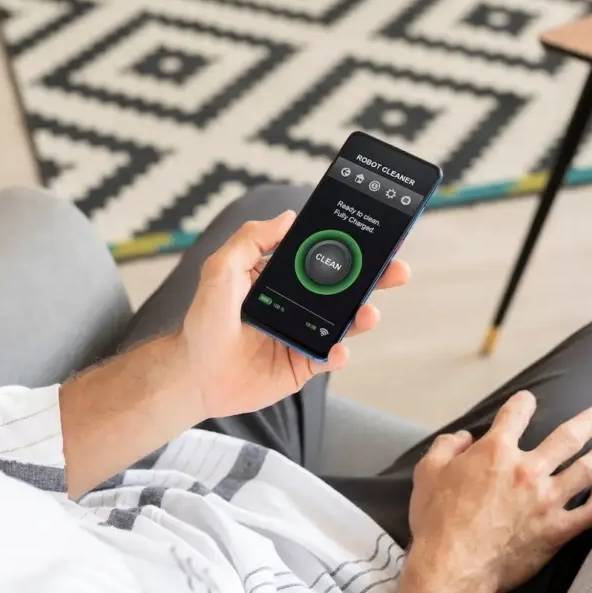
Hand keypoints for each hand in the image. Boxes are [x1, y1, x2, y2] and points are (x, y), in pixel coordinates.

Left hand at [181, 211, 409, 419]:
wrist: (194, 375)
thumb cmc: (204, 322)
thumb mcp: (220, 270)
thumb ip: (251, 240)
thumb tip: (288, 217)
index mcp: (283, 276)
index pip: (323, 256)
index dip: (350, 245)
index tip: (375, 234)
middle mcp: (300, 303)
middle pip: (346, 287)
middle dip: (375, 278)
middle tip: (398, 270)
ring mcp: (304, 333)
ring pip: (345, 322)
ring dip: (363, 316)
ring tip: (369, 314)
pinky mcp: (303, 364)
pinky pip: (330, 357)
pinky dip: (339, 353)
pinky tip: (338, 349)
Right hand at [408, 391, 591, 592]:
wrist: (453, 564)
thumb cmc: (437, 519)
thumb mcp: (427, 472)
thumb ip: (447, 447)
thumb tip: (462, 438)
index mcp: (495, 451)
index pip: (515, 414)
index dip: (523, 403)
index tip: (528, 400)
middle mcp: (526, 470)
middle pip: (567, 438)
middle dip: (587, 422)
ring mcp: (546, 501)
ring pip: (585, 471)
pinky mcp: (556, 530)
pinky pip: (589, 513)